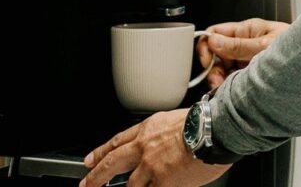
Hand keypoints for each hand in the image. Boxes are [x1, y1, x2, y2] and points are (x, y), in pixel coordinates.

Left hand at [80, 110, 229, 186]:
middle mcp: (144, 147)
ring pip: (129, 185)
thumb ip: (163, 134)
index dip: (101, 152)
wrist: (215, 130)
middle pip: (112, 163)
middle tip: (86, 184)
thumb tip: (161, 144)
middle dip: (95, 176)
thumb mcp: (176, 119)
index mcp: (148, 128)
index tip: (90, 160)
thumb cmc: (205, 121)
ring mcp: (151, 167)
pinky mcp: (163, 183)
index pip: (117, 142)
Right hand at [197, 18, 289, 88]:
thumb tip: (214, 40)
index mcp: (249, 30)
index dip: (207, 45)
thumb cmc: (298, 50)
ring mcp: (248, 60)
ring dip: (219, 79)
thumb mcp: (265, 47)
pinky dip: (228, 86)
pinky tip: (232, 91)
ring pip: (223, 69)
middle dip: (213, 67)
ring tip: (225, 87)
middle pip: (217, 53)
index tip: (207, 61)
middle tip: (217, 80)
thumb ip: (239, 45)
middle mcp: (246, 44)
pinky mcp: (252, 76)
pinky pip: (233, 80)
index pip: (217, 31)